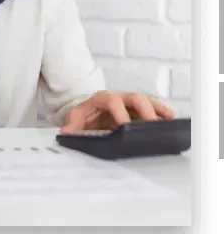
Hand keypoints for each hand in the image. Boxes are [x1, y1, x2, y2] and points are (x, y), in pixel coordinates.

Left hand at [60, 90, 175, 132]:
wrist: (89, 111)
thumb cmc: (85, 116)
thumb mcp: (75, 120)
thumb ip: (70, 127)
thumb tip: (64, 135)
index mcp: (102, 99)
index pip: (112, 102)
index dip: (119, 113)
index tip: (125, 127)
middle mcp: (119, 97)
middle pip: (135, 97)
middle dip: (144, 110)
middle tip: (151, 126)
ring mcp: (130, 102)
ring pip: (146, 101)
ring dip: (157, 110)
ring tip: (167, 121)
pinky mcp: (139, 108)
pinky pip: (153, 107)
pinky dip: (161, 112)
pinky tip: (169, 119)